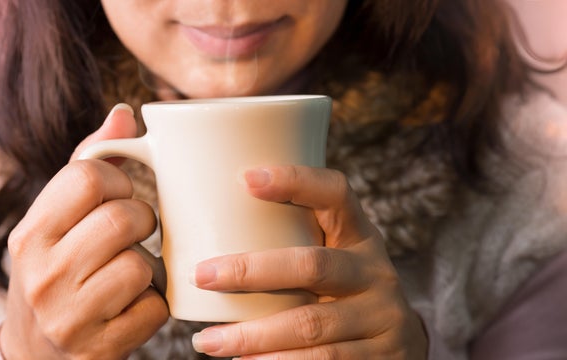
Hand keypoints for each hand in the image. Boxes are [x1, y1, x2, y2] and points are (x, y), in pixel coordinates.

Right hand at [0, 104, 168, 358]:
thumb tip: (125, 114)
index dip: (118, 180)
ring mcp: (69, 316)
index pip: (87, 176)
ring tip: (130, 271)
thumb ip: (88, 165)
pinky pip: (155, 309)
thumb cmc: (56, 271)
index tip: (119, 194)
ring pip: (141, 265)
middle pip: (123, 218)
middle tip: (133, 233)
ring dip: (149, 267)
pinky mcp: (99, 348)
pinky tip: (133, 305)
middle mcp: (43, 274)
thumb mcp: (55, 221)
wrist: (36, 353)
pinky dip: (155, 304)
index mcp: (29, 234)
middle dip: (141, 220)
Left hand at [190, 166, 427, 358]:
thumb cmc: (344, 290)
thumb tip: (205, 232)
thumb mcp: (335, 258)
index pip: (335, 195)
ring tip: (207, 341)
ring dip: (252, 335)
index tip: (247, 178)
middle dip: (250, 270)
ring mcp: (381, 316)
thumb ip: (293, 244)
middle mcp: (375, 271)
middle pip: (311, 265)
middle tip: (202, 276)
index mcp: (359, 236)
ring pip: (309, 324)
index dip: (296, 181)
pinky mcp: (380, 356)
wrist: (400, 345)